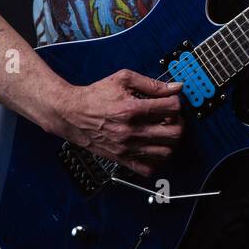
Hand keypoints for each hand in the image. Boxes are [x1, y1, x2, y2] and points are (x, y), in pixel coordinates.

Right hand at [48, 69, 184, 177]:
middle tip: (171, 117)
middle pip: (174, 133)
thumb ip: (151, 84)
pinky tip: (153, 147)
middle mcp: (130, 131)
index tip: (171, 101)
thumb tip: (176, 87)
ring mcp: (126, 147)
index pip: (172, 108)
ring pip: (166, 152)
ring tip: (163, 131)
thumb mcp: (123, 79)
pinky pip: (148, 169)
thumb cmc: (95, 95)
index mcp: (132, 109)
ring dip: (170, 141)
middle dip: (178, 122)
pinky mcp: (121, 158)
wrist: (70, 114)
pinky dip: (157, 160)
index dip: (176, 102)